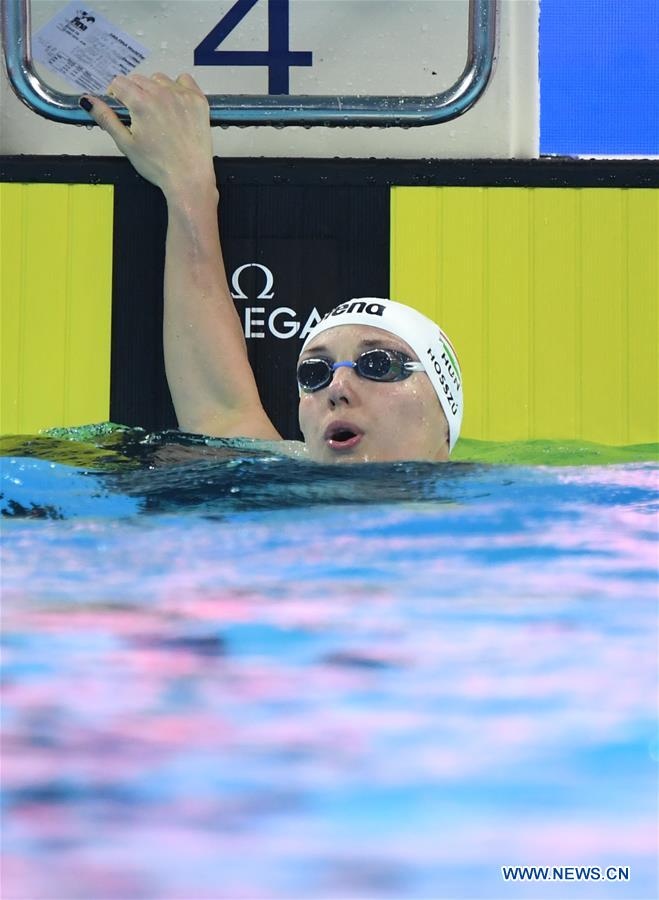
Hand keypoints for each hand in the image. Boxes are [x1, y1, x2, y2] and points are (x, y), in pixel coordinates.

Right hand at [82, 73, 215, 197]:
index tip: (121, 106)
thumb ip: (106, 118)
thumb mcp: (125, 144)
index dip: (116, 95)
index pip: (119, 83)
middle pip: (138, 79)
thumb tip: (88, 101)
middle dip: (134, 93)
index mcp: (141, 103)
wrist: (189, 179)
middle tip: (140, 115)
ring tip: (159, 112)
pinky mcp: (198, 100)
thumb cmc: (158, 166)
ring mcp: (182, 96)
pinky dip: (178, 88)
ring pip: (160, 79)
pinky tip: (176, 105)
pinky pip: (184, 80)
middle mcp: (162, 94)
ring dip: (155, 90)